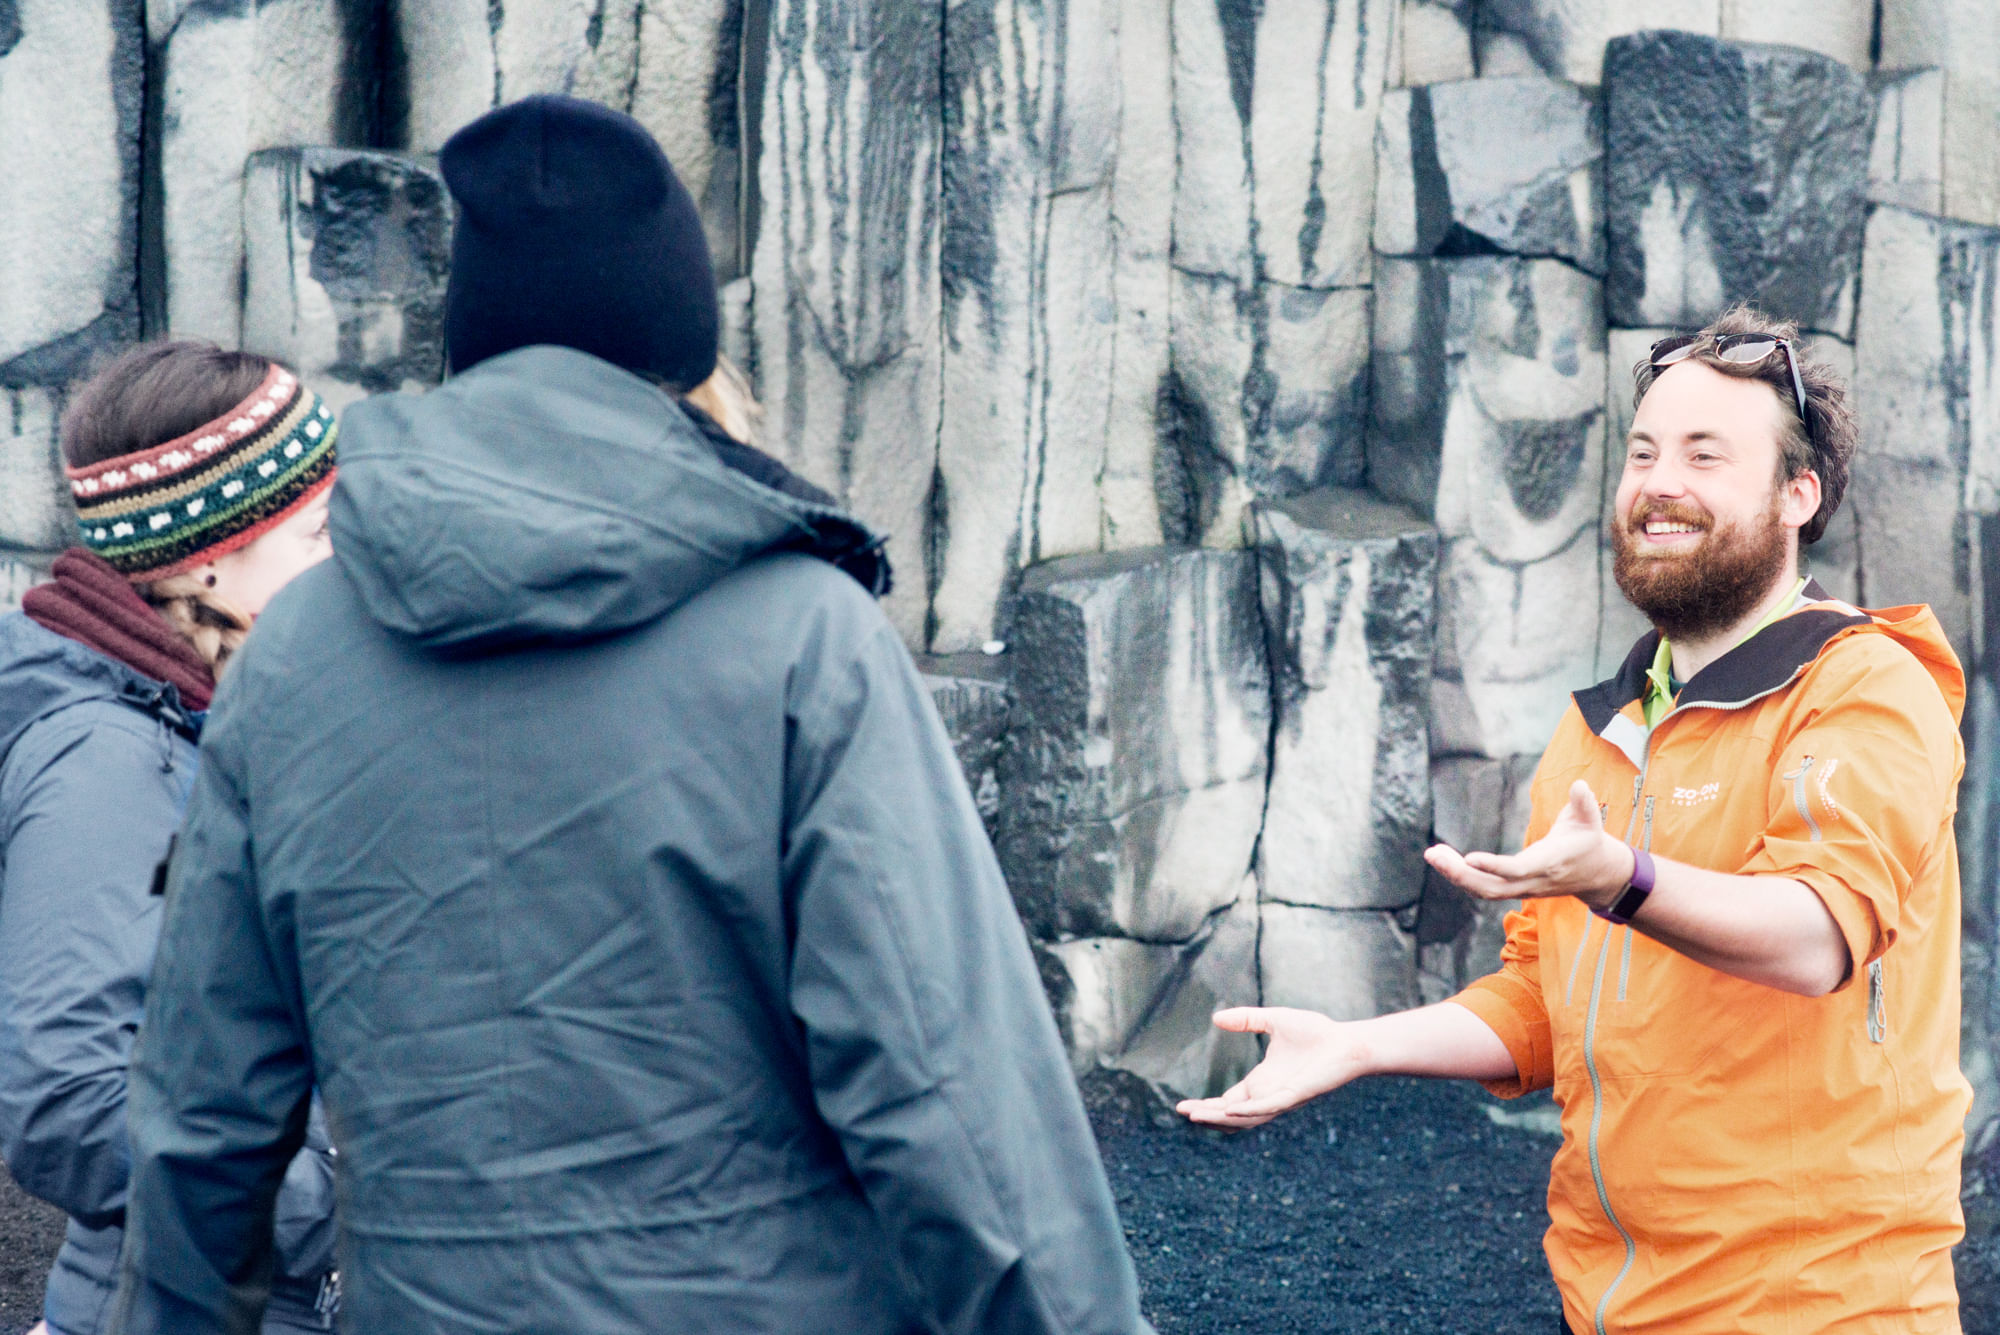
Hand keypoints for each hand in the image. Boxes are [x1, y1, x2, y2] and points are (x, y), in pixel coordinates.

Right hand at [1174, 1007, 1364, 1128]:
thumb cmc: (1316, 1032)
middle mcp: (1268, 1095)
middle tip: (1183, 1112)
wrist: (1347, 1041)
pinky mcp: (1294, 1096)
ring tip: (1196, 1115)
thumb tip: (1216, 1018)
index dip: (1207, 1105)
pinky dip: (1247, 1111)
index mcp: (1262, 1082)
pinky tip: (1229, 1108)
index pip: (1228, 1101)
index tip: (1183, 1105)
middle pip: (1231, 1115)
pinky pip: (1267, 1107)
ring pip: (1245, 1118)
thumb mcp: (1273, 1019)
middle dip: (1207, 1116)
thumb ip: (1246, 1019)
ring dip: (1220, 1118)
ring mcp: (1280, 1099)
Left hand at [1424, 780, 1633, 909]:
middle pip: (1491, 887)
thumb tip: (1579, 785)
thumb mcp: (1590, 820)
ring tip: (1432, 854)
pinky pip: (1484, 889)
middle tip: (1433, 854)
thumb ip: (1584, 804)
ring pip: (1484, 891)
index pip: (1518, 870)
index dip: (1494, 866)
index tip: (1469, 858)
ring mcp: (1523, 890)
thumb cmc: (1588, 840)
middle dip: (1460, 873)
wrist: (1596, 874)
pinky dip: (1462, 878)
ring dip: (1455, 875)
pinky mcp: (1515, 890)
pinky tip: (1445, 861)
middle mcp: (1533, 882)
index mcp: (1549, 864)